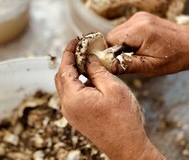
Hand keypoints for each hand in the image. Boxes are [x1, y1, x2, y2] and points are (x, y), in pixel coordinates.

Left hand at [55, 39, 164, 159]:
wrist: (127, 146)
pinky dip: (76, 83)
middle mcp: (67, 106)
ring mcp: (71, 113)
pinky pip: (71, 95)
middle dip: (69, 60)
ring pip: (65, 86)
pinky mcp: (76, 117)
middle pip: (61, 76)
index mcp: (73, 97)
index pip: (65, 68)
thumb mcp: (112, 87)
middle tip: (81, 49)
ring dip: (73, 72)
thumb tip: (87, 58)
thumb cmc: (123, 119)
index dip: (69, 51)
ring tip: (86, 61)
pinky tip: (89, 78)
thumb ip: (96, 70)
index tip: (75, 40)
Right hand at [107, 12, 188, 75]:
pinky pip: (124, 29)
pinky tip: (139, 46)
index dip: (109, 53)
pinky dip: (127, 39)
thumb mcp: (150, 67)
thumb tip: (106, 66)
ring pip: (117, 32)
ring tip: (136, 53)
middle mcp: (137, 19)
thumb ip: (126, 65)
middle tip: (128, 60)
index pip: (109, 40)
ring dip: (121, 44)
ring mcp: (139, 16)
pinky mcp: (140, 17)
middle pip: (111, 35)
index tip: (115, 63)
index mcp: (140, 31)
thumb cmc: (175, 57)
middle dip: (115, 49)